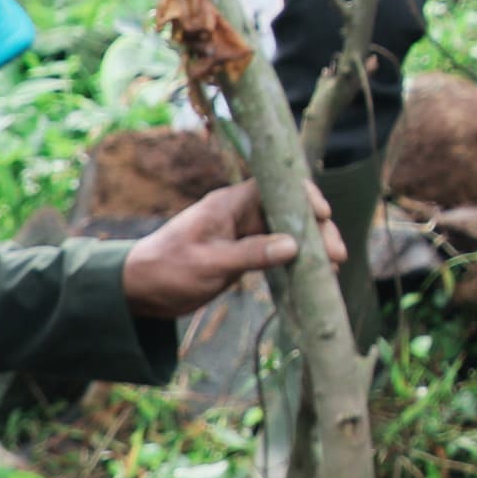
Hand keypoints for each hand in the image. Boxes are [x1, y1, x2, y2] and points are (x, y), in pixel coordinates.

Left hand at [120, 177, 337, 317]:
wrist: (139, 290)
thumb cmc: (168, 269)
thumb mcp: (210, 262)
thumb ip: (251, 253)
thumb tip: (294, 245)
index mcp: (230, 203)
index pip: (275, 187)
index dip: (303, 196)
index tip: (324, 215)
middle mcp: (240, 214)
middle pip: (289, 212)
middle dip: (317, 230)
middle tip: (337, 256)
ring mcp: (243, 234)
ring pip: (287, 233)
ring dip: (311, 249)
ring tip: (333, 270)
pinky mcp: (243, 254)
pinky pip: (277, 253)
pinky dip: (297, 263)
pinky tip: (314, 277)